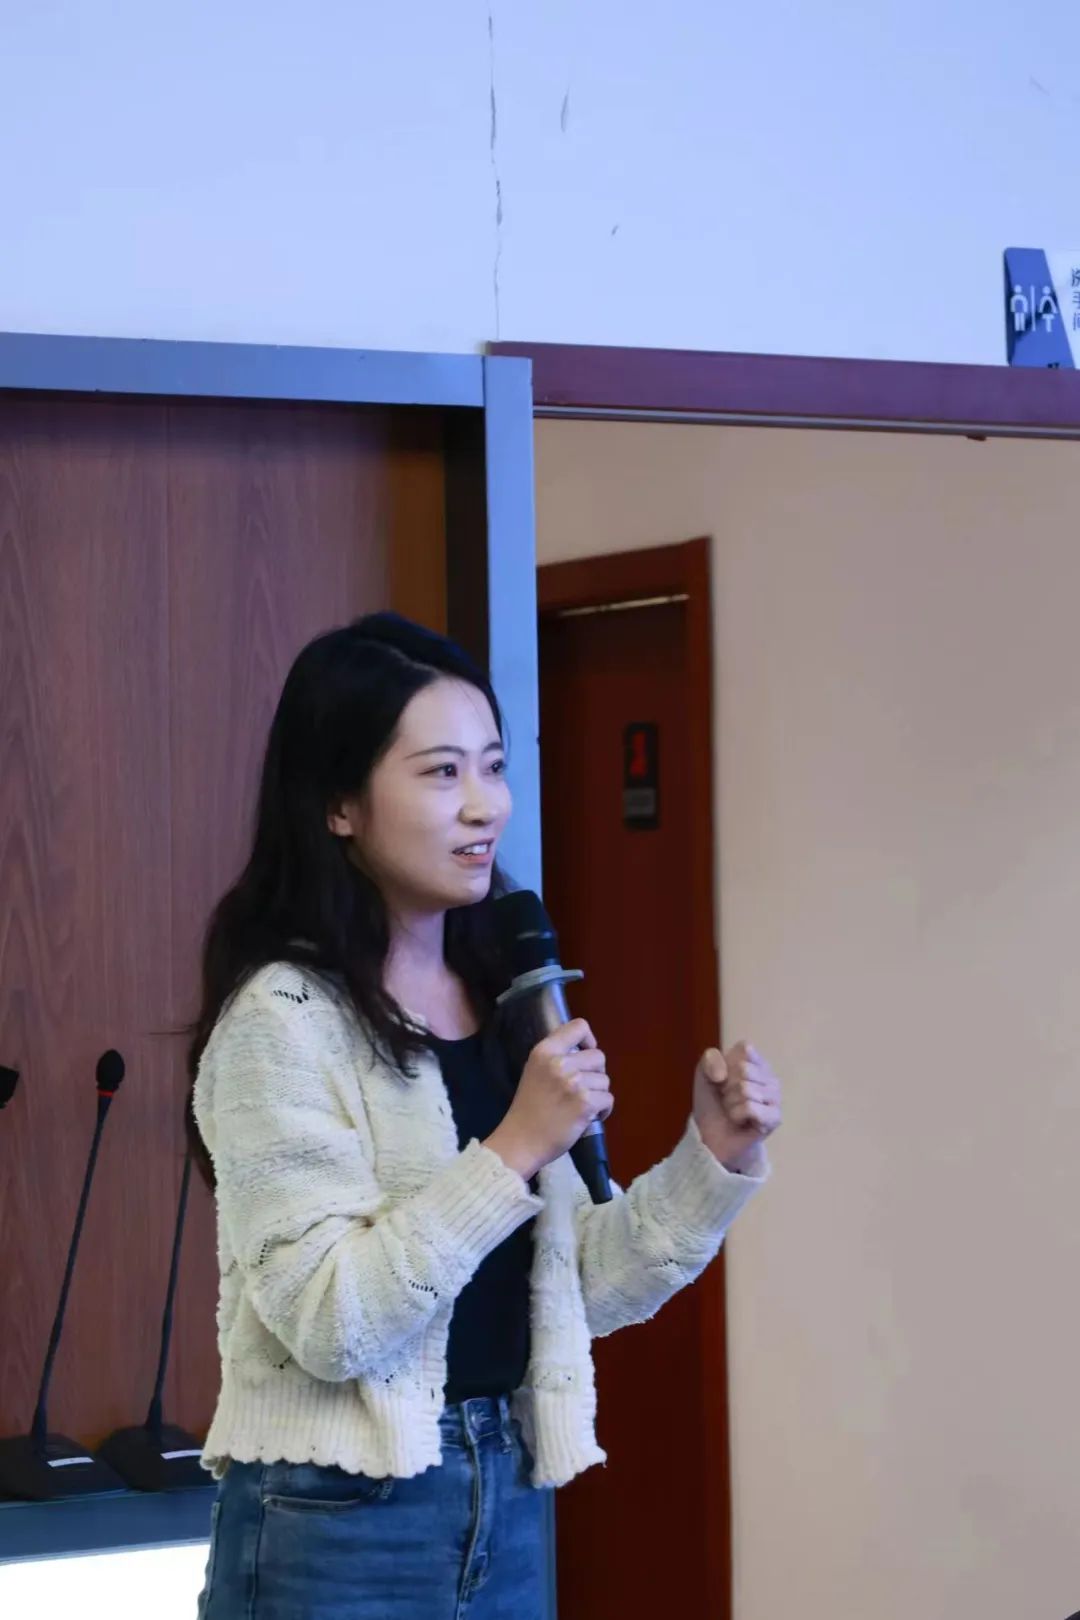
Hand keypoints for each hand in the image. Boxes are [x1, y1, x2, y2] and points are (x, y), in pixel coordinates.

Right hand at [485, 1019, 612, 1182]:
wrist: (521, 1141)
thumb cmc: (527, 1108)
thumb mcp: (534, 1071)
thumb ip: (555, 1058)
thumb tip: (583, 1051)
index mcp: (545, 1051)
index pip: (579, 1026)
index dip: (589, 1040)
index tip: (585, 1054)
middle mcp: (559, 1063)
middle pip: (599, 1056)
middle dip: (596, 1073)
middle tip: (583, 1089)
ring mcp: (574, 1083)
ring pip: (605, 1080)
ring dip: (598, 1094)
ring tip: (583, 1106)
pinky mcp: (585, 1103)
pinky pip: (608, 1099)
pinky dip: (603, 1110)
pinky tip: (590, 1117)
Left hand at [692, 1042, 780, 1173]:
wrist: (710, 1134)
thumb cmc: (711, 1102)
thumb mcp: (704, 1073)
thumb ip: (710, 1059)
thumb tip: (723, 1074)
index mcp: (757, 1062)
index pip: (745, 1049)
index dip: (727, 1064)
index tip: (722, 1078)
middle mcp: (770, 1077)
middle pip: (744, 1069)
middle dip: (727, 1086)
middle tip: (728, 1098)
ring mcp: (776, 1097)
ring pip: (746, 1088)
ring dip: (730, 1102)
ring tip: (733, 1110)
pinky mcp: (775, 1118)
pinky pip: (750, 1107)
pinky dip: (736, 1114)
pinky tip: (740, 1121)